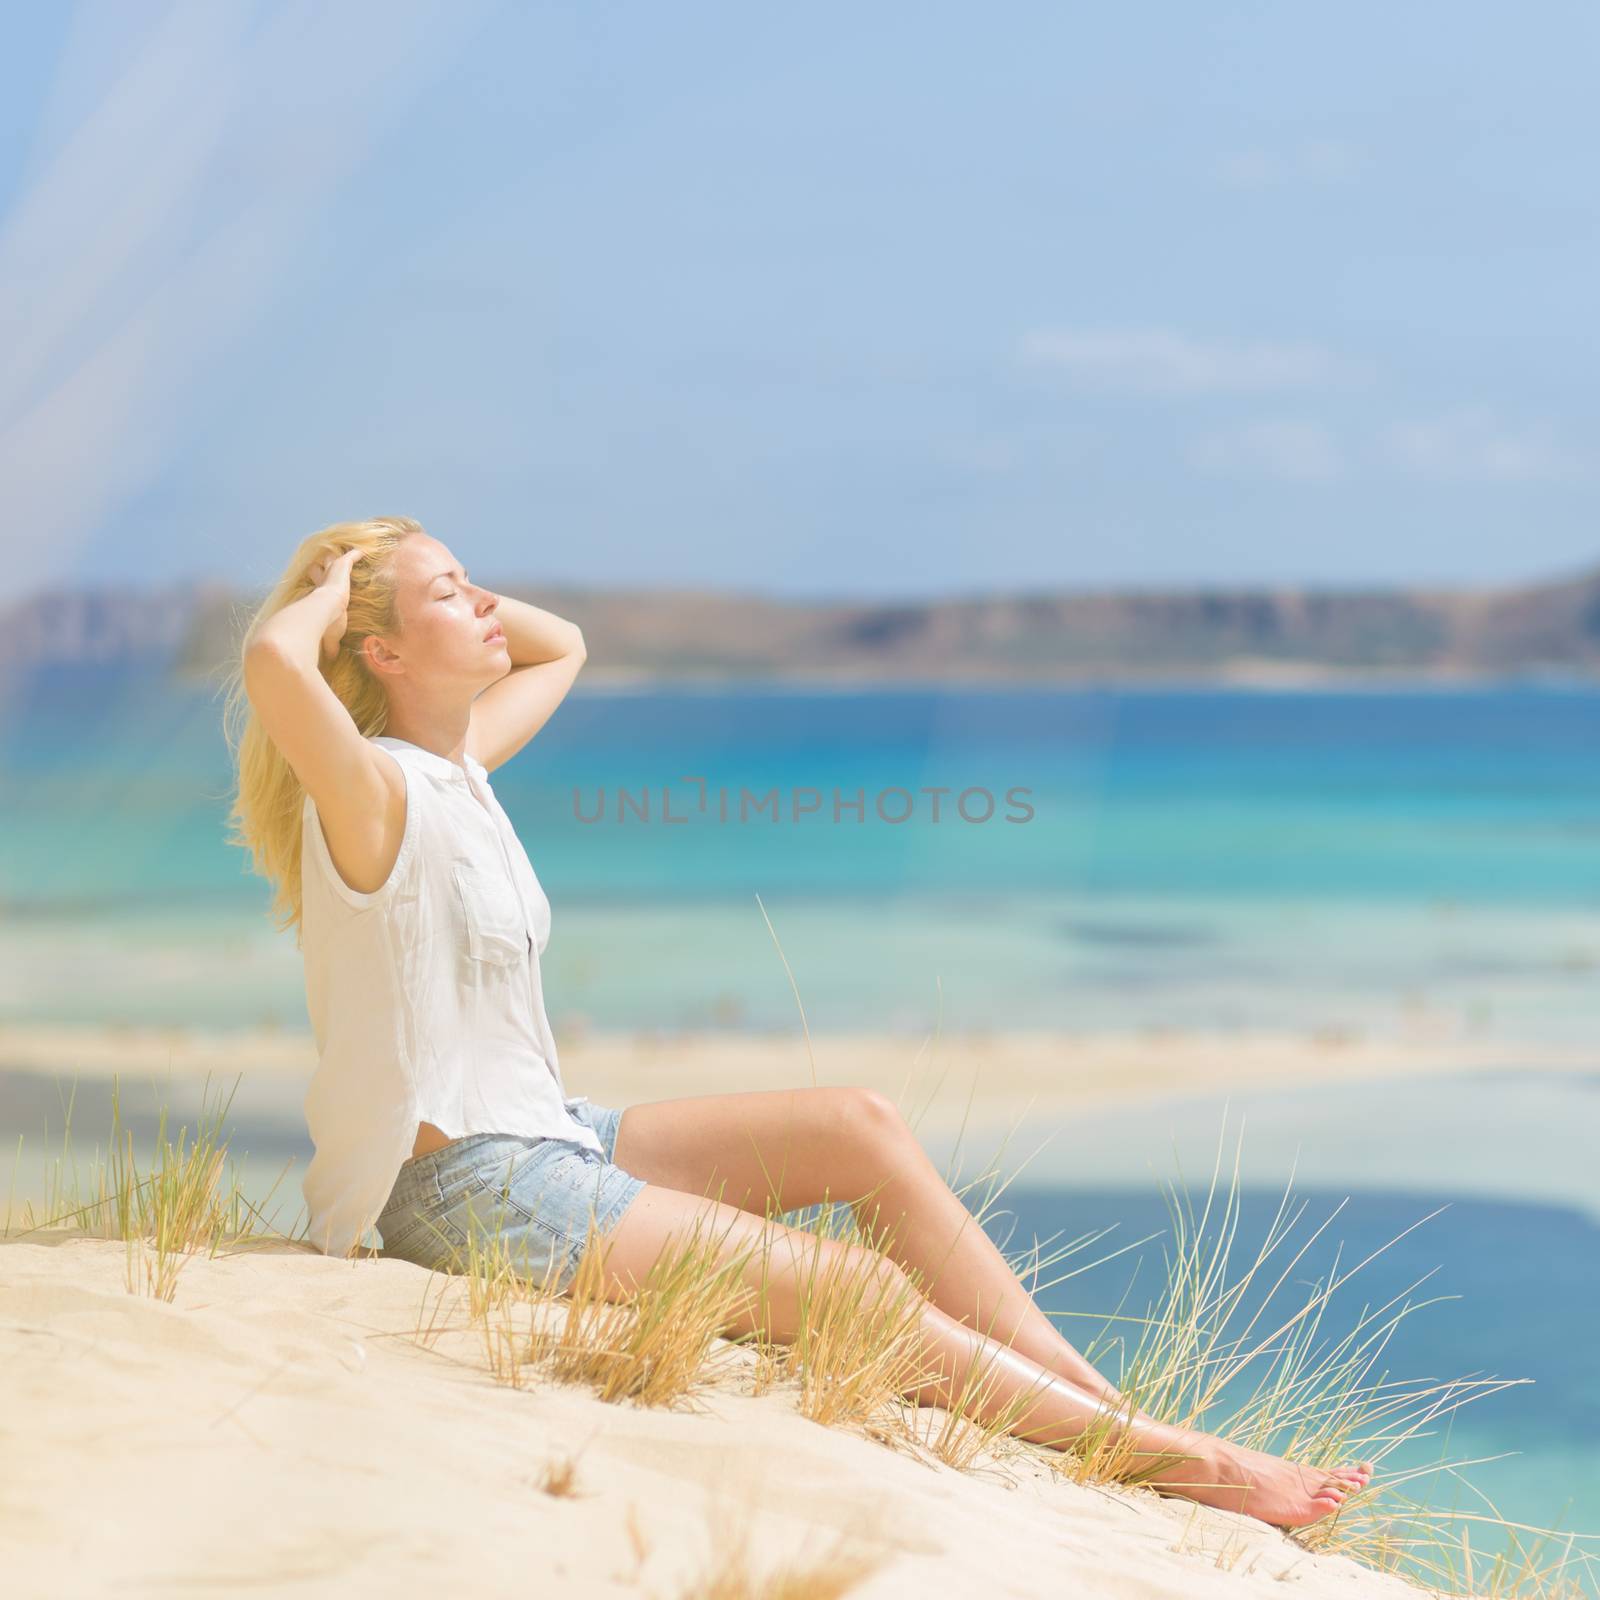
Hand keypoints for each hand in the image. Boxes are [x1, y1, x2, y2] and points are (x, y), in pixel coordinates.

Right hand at [305, 546, 363, 661]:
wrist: (323, 612)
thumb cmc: (324, 627)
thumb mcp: (330, 637)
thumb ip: (330, 646)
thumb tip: (332, 660)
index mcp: (318, 597)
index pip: (316, 586)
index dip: (317, 581)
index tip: (317, 577)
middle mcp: (322, 583)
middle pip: (321, 569)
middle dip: (325, 565)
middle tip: (328, 559)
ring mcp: (331, 574)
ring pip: (333, 559)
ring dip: (340, 557)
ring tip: (347, 551)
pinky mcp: (340, 567)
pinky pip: (350, 557)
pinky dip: (356, 554)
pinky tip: (364, 550)